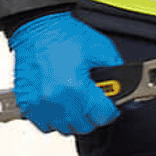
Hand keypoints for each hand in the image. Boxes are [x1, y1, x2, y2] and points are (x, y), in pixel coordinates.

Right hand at [7, 13, 121, 135]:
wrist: (37, 27)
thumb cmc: (63, 35)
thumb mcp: (101, 48)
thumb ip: (116, 69)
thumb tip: (128, 86)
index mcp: (76, 86)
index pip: (102, 116)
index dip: (110, 110)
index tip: (109, 106)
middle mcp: (56, 98)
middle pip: (84, 126)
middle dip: (92, 115)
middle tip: (93, 103)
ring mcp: (39, 103)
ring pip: (64, 128)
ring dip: (73, 119)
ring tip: (75, 103)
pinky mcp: (27, 103)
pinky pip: (44, 125)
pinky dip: (53, 119)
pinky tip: (59, 105)